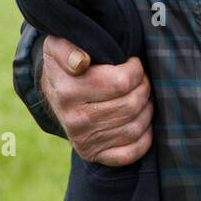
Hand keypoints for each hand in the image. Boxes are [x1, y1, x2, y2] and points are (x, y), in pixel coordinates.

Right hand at [39, 34, 153, 165]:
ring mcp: (83, 140)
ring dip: (147, 109)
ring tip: (142, 96)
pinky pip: (129, 153)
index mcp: (68, 91)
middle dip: (144, 87)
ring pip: (134, 127)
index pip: (121, 82)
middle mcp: (74, 120)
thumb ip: (67, 49)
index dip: (135, 70)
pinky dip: (144, 139)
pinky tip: (142, 122)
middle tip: (142, 79)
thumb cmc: (64, 64)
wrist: (54, 92)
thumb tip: (81, 62)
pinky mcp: (92, 154)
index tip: (132, 63)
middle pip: (131, 105)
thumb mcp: (57, 46)